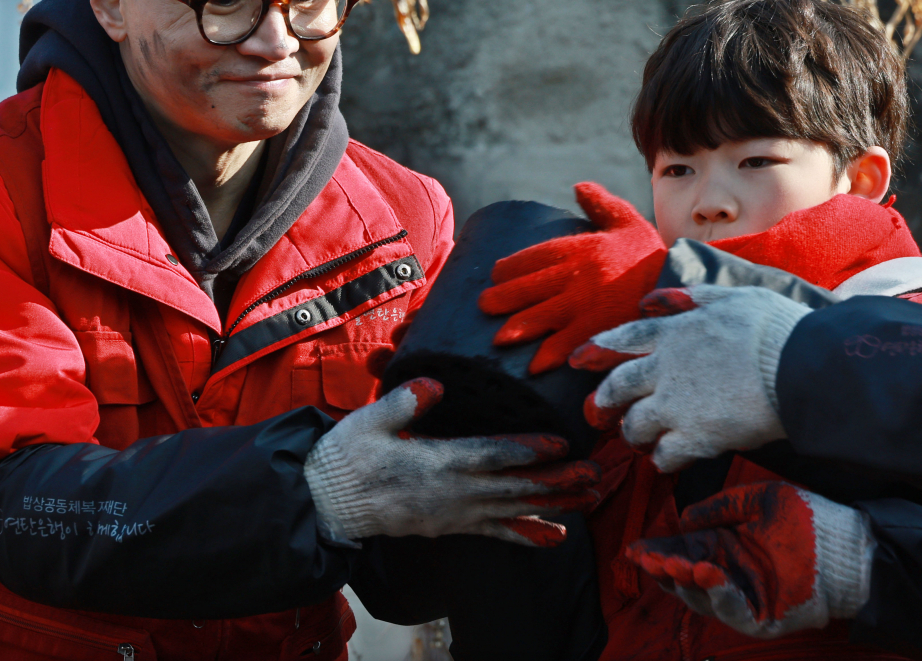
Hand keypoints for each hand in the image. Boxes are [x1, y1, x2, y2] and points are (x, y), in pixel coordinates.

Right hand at [304, 378, 600, 546]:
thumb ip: (403, 403)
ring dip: (552, 504)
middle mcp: (451, 493)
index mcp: (435, 463)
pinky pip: (494, 532)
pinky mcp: (449, 525)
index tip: (561, 444)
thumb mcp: (369, 420)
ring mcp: (453, 513)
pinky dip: (527, 534)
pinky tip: (556, 535)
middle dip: (556, 481)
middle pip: (513, 487)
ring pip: (512, 510)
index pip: (490, 455)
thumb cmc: (348, 455)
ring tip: (588, 497)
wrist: (328, 501)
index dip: (527, 450)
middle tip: (594, 473)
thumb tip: (431, 385)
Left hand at [478, 182, 665, 374]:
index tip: (496, 274)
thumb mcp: (628, 221)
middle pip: (529, 287)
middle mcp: (577, 276)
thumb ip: (601, 204)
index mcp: (581, 248)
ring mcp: (586, 305)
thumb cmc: (653, 255)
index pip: (535, 255)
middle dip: (503, 297)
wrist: (686, 283)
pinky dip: (550, 355)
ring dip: (517, 327)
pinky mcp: (600, 330)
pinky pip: (568, 344)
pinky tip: (534, 367)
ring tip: (499, 338)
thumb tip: (578, 186)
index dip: (512, 266)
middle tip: (484, 306)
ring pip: (541, 316)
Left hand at [569, 285, 808, 470]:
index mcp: (675, 332)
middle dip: (603, 401)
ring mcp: (676, 404)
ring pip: (634, 424)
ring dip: (632, 433)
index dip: (599, 348)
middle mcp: (665, 368)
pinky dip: (661, 459)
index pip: (625, 338)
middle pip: (618, 386)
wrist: (802, 369)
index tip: (578, 358)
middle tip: (595, 413)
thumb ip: (695, 296)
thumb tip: (660, 297)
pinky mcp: (695, 437)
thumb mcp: (735, 297)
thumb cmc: (777, 329)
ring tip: (637, 441)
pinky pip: (664, 454)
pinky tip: (665, 462)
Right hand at [626, 482, 873, 637]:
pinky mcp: (763, 616)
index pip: (682, 552)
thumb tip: (684, 519)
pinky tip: (709, 573)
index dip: (658, 551)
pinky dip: (719, 595)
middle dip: (663, 569)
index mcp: (723, 549)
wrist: (846, 544)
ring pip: (703, 598)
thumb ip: (720, 507)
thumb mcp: (756, 501)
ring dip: (687, 581)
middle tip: (646, 558)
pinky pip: (735, 610)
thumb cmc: (806, 519)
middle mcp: (729, 576)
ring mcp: (745, 598)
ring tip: (674, 563)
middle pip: (685, 578)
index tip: (635, 547)